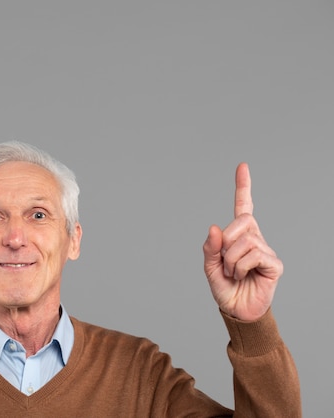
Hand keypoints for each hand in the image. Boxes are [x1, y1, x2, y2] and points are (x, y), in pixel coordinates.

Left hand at [203, 163, 281, 320]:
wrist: (236, 310)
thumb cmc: (224, 287)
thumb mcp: (209, 267)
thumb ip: (210, 248)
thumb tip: (214, 228)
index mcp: (238, 235)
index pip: (243, 206)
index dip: (243, 187)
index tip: (242, 166)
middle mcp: (254, 238)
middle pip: (241, 221)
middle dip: (226, 242)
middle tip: (225, 262)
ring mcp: (265, 250)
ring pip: (243, 241)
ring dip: (230, 260)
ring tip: (234, 273)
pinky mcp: (273, 264)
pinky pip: (254, 254)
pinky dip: (241, 266)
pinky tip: (244, 276)